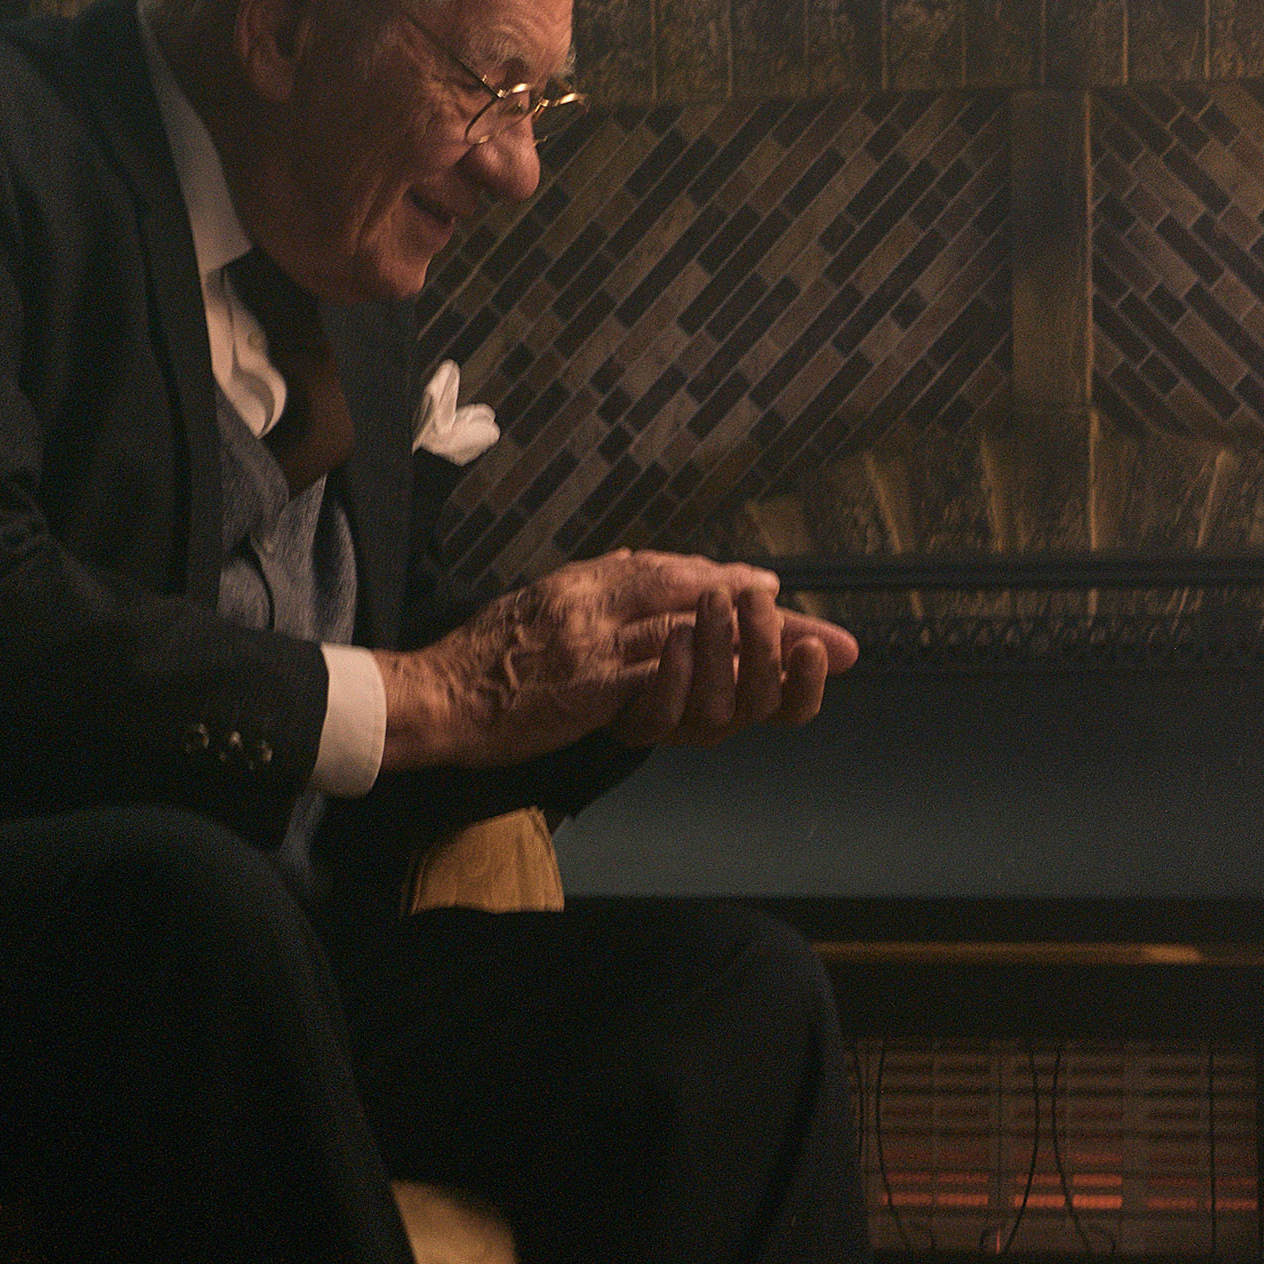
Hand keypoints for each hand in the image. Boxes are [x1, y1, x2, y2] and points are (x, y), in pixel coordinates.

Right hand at [383, 552, 856, 768]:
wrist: (434, 696)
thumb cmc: (483, 663)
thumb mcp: (539, 609)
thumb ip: (593, 591)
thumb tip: (636, 566)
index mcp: (587, 582)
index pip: (675, 572)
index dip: (733, 584)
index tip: (779, 592)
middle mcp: (597, 599)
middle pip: (704, 596)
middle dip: (773, 617)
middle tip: (829, 637)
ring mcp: (596, 638)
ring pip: (695, 631)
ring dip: (760, 647)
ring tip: (807, 658)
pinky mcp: (590, 681)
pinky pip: (662, 677)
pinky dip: (710, 678)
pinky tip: (748, 685)